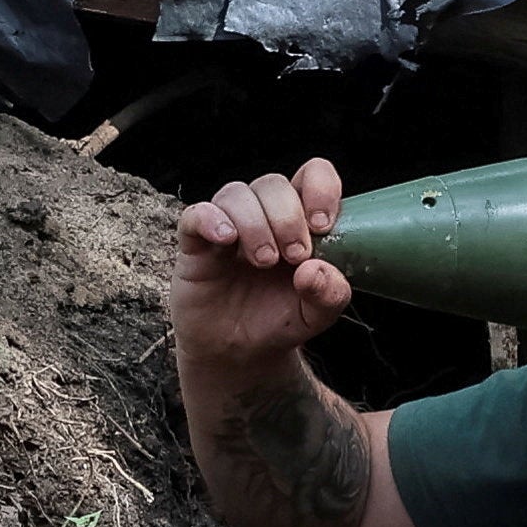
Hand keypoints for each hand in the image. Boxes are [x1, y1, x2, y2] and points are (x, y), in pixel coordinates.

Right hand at [170, 158, 351, 370]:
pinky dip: (211, 220)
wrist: (237, 351)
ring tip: (264, 262)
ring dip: (255, 224)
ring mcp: (228, 225)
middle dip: (288, 218)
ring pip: (238, 194)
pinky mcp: (195, 243)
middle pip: (274, 184)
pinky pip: (196, 213)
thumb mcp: (316, 315)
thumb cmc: (278, 320)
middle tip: (295, 257)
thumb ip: (330, 294)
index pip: (312, 175)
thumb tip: (316, 269)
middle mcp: (264, 214)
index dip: (320, 190)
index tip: (322, 226)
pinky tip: (226, 240)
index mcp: (300, 220)